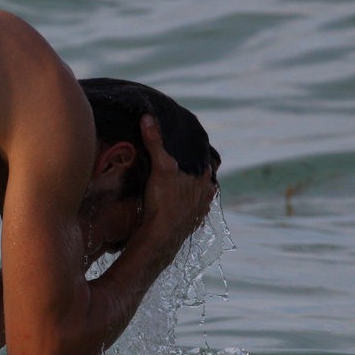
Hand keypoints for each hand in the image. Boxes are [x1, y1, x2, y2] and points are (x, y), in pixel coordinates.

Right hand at [138, 114, 216, 254]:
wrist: (160, 238)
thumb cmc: (164, 201)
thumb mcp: (160, 167)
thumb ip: (155, 142)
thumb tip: (147, 116)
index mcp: (205, 178)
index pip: (206, 161)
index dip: (197, 156)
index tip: (187, 152)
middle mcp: (207, 195)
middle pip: (203, 179)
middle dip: (192, 174)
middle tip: (177, 169)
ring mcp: (200, 212)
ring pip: (198, 196)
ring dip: (189, 192)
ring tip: (174, 187)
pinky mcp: (190, 227)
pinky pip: (190, 213)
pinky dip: (184, 208)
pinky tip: (174, 207)